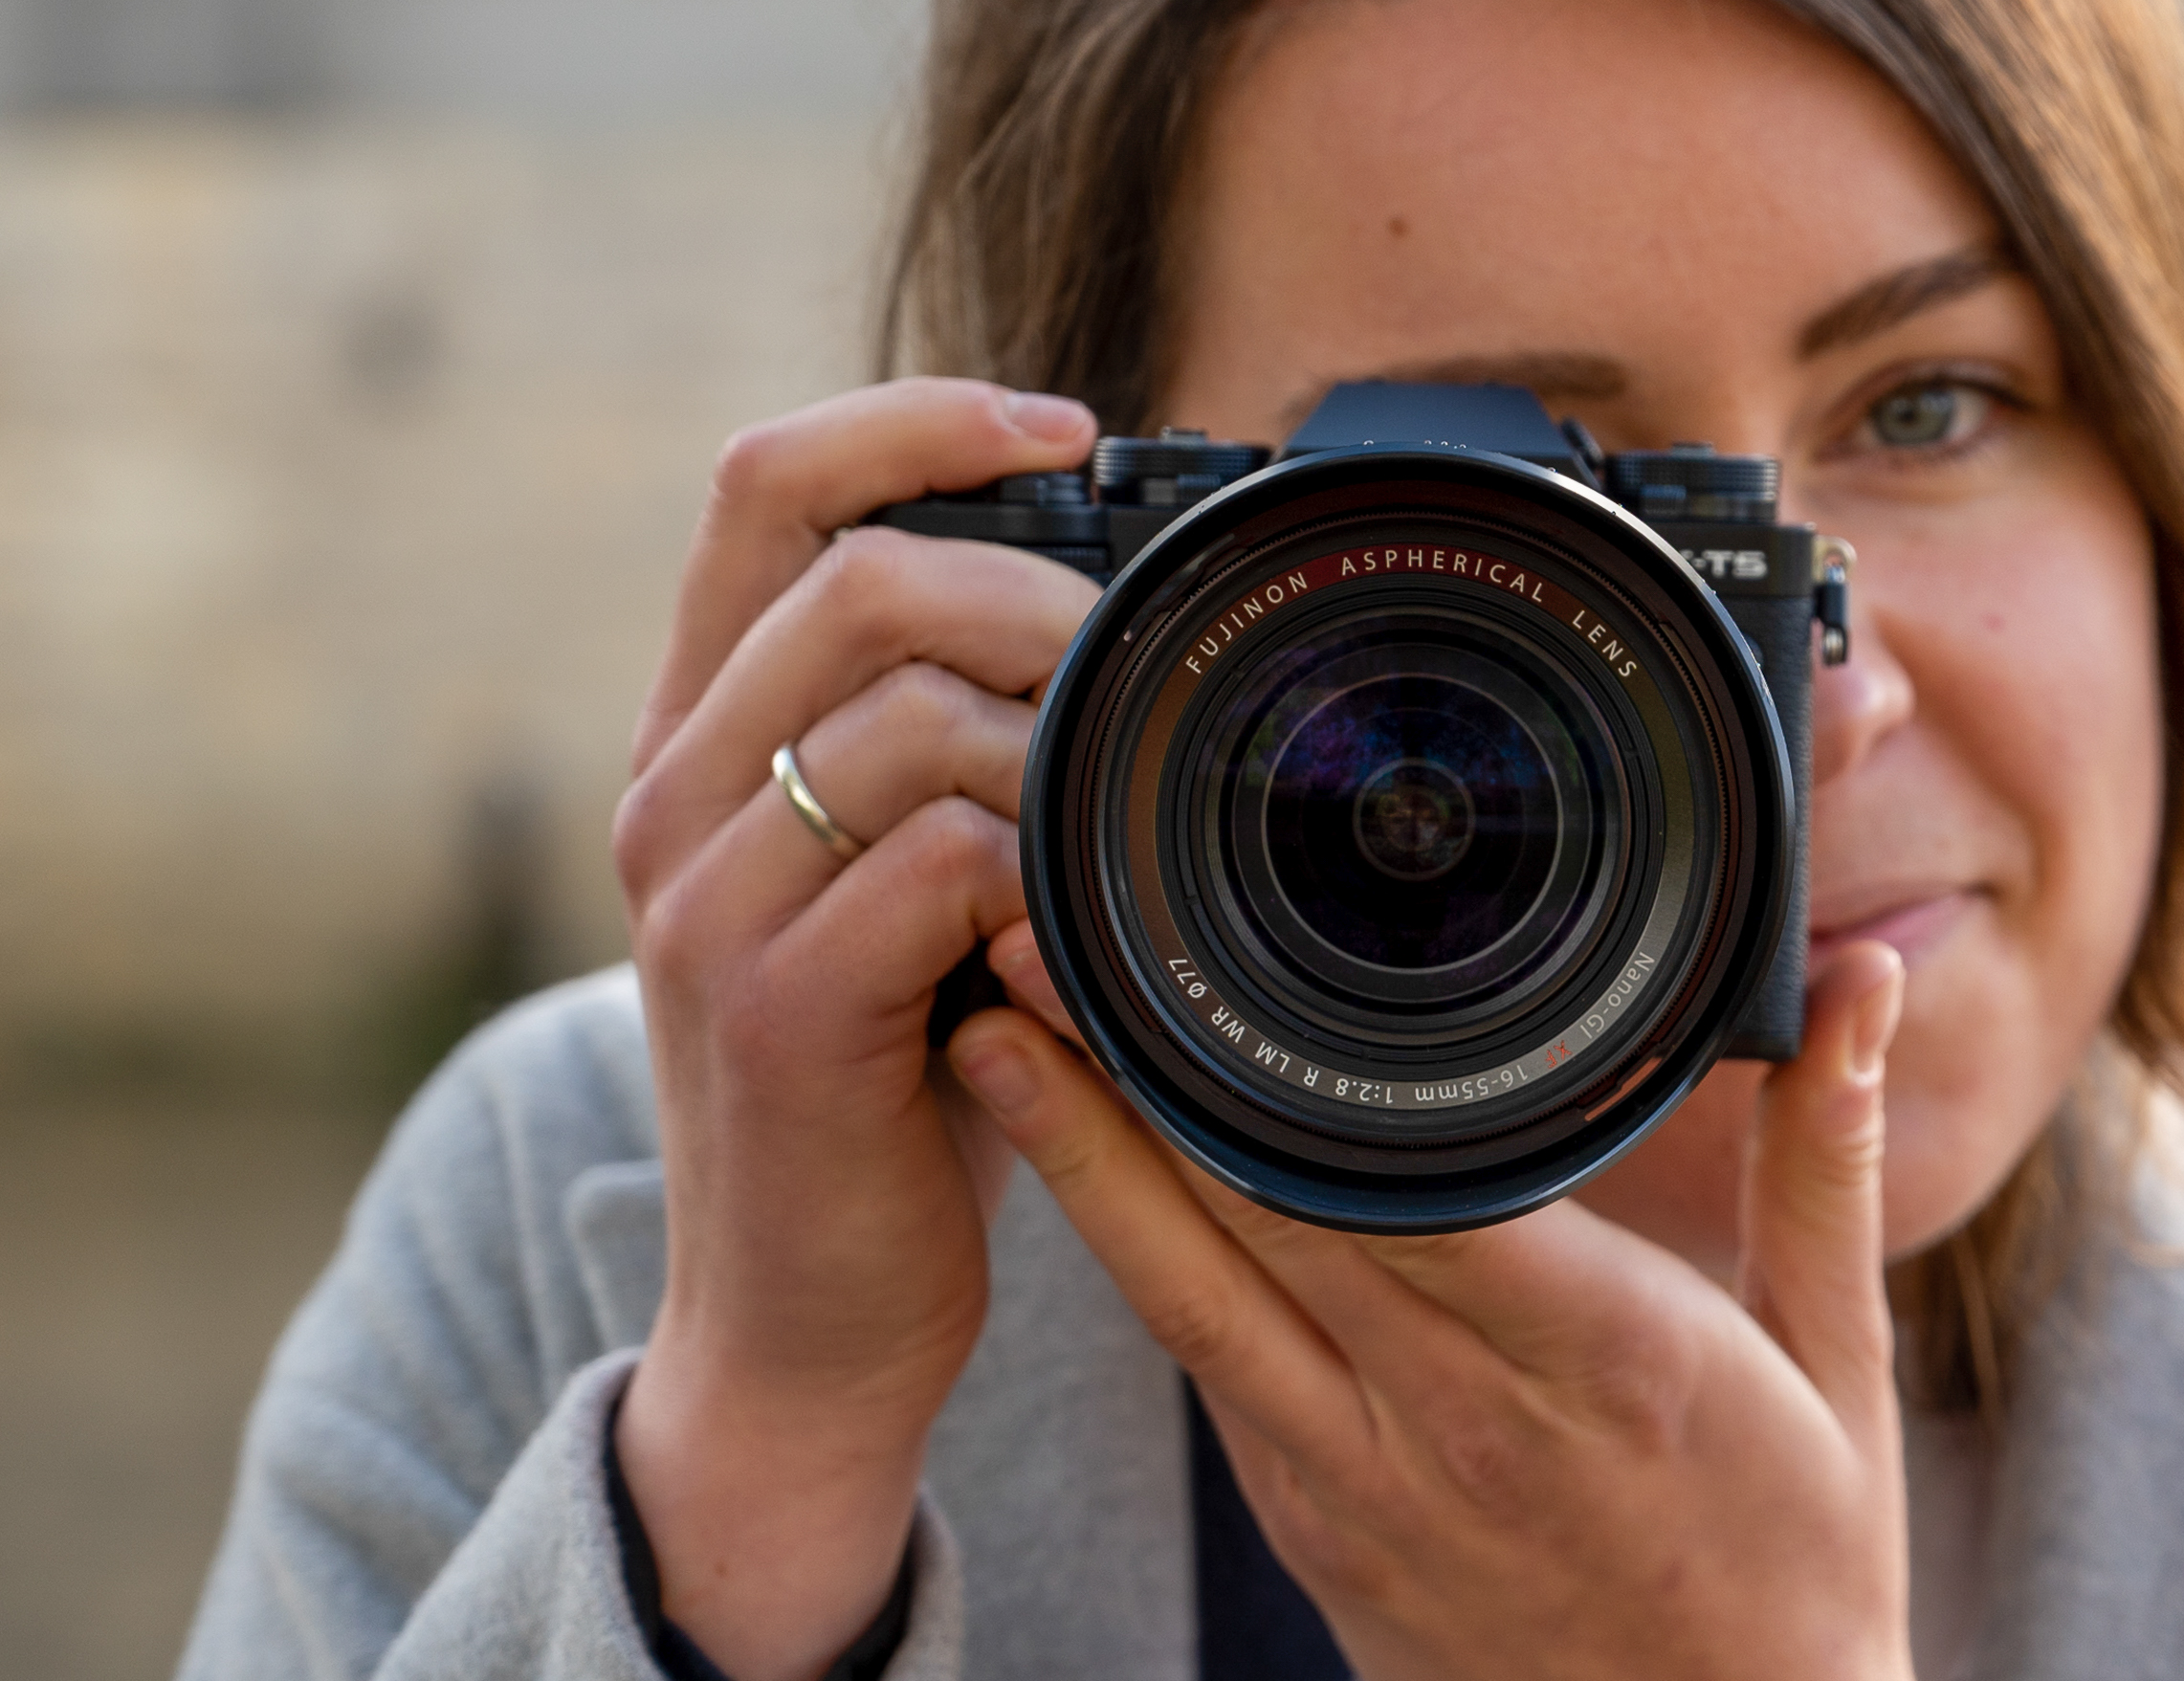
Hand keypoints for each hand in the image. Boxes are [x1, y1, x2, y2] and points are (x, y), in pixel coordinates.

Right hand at [608, 379, 1099, 1680]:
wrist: (810, 1316)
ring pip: (910, 708)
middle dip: (1041, 596)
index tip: (1067, 427)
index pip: (762, 483)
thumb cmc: (899, 1081)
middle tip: (1142, 675)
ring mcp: (708, 898)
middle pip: (859, 573)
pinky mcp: (778, 1004)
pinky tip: (1080, 932)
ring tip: (1117, 826)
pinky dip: (1049, 871)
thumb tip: (1111, 606)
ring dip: (1059, 743)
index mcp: (700, 733)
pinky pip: (945, 854)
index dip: (916, 418)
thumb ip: (951, 745)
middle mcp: (672, 793)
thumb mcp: (905, 877)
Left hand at [957, 939, 1916, 1680]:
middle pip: (1258, 1216)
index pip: (1412, 1182)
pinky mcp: (1315, 1526)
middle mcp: (1458, 1417)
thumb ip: (1830, 1158)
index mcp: (1602, 1355)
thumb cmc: (1797, 1569)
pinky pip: (1210, 1369)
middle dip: (1134, 1077)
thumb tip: (1863, 973)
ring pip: (1190, 1295)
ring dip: (1085, 1162)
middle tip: (1034, 938)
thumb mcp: (1844, 1363)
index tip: (1198, 952)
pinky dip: (1139, 1261)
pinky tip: (1090, 1169)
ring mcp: (1364, 1483)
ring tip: (997, 1033)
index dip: (1280, 1068)